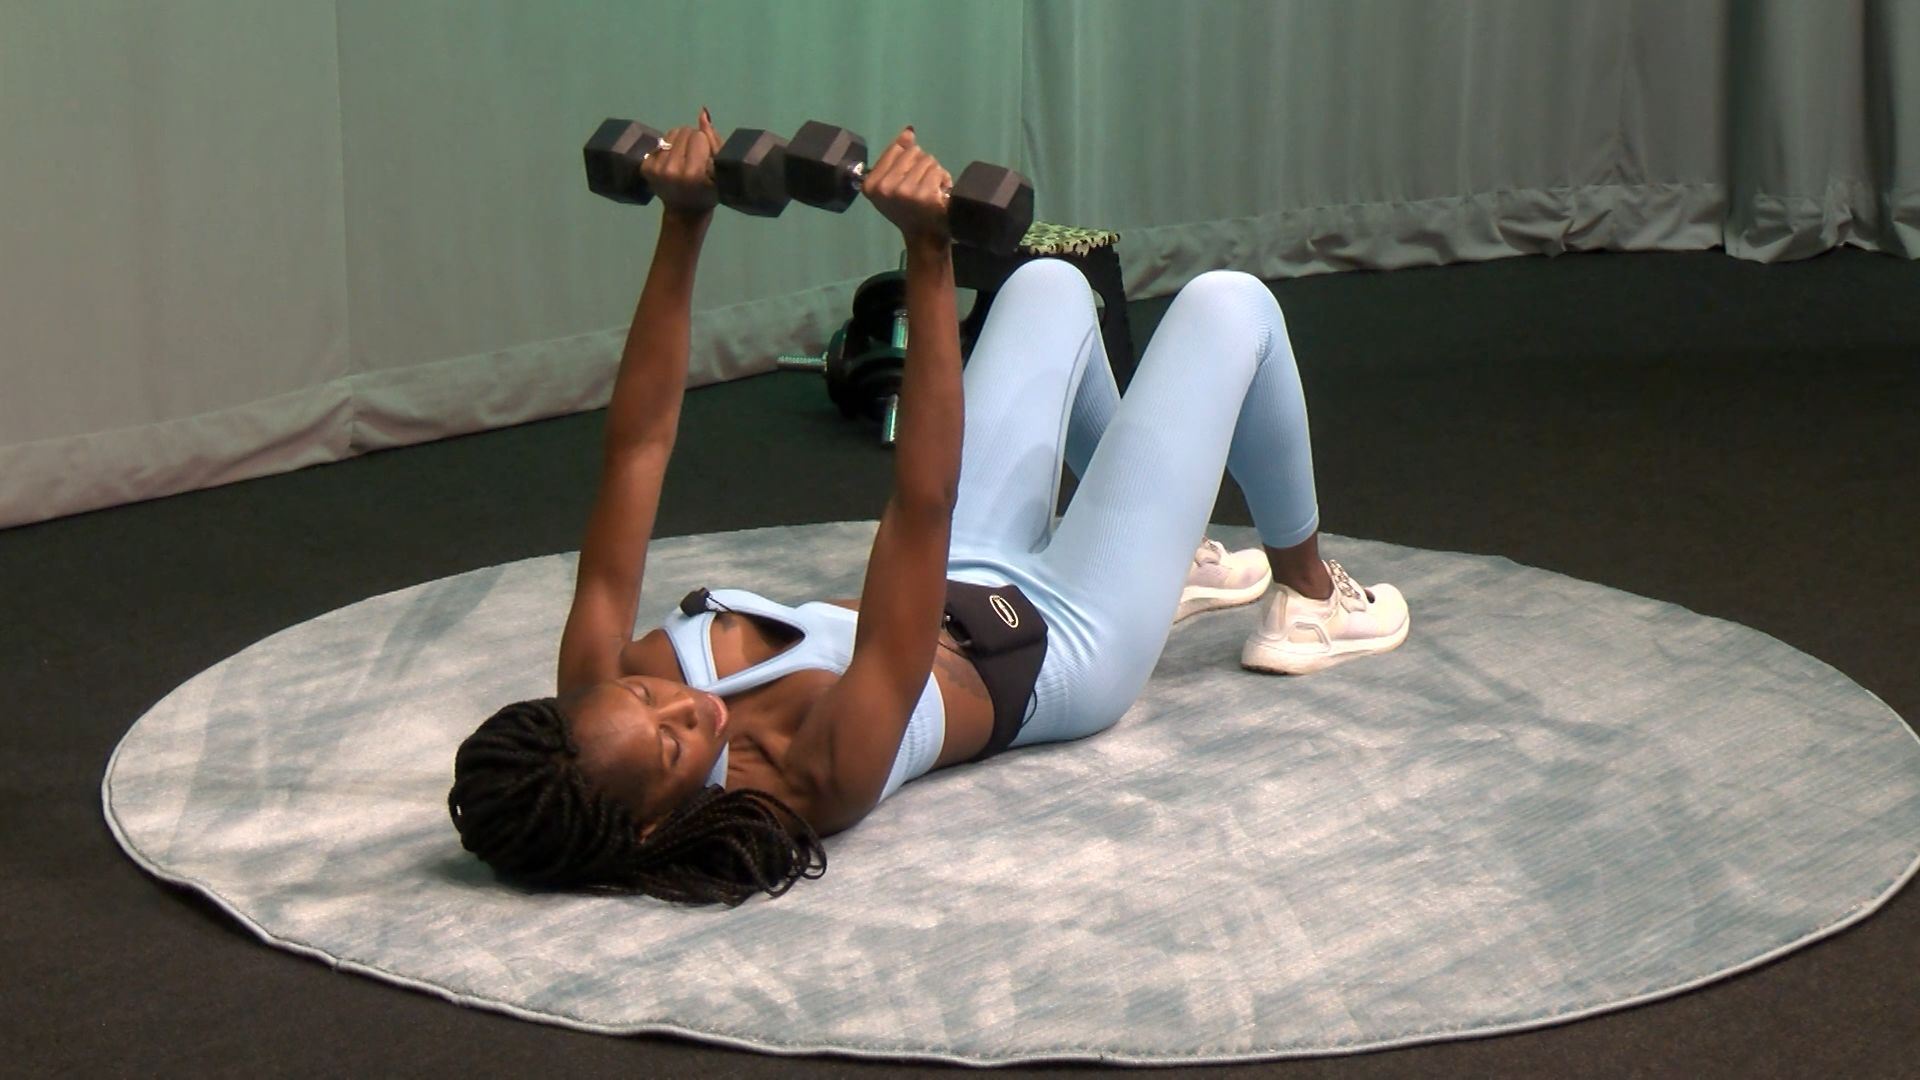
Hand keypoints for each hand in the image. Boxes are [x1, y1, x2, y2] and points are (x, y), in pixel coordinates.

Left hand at [642, 108, 722, 218]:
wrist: (685, 212)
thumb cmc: (708, 192)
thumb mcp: (719, 169)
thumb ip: (713, 139)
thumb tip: (702, 112)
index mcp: (693, 173)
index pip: (699, 136)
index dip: (705, 144)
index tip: (706, 158)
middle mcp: (671, 170)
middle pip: (684, 131)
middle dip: (691, 140)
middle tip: (693, 158)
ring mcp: (656, 168)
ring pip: (671, 133)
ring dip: (679, 142)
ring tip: (683, 158)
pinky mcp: (645, 167)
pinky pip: (660, 142)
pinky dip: (667, 149)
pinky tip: (671, 163)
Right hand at [862, 127, 951, 246]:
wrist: (924, 236)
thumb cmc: (909, 208)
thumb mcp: (895, 182)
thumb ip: (898, 155)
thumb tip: (908, 132)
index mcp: (872, 184)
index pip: (896, 149)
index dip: (908, 160)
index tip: (907, 179)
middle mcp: (885, 188)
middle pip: (913, 152)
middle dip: (922, 165)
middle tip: (922, 186)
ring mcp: (904, 192)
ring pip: (928, 160)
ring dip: (934, 173)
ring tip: (931, 190)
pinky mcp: (924, 196)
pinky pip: (938, 171)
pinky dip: (943, 180)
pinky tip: (939, 194)